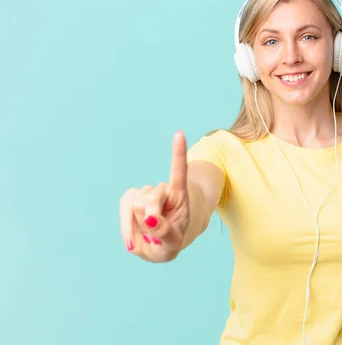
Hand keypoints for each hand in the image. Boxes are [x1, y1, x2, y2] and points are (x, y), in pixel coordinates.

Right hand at [119, 131, 188, 261]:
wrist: (157, 246)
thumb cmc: (169, 242)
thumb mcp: (173, 244)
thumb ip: (165, 232)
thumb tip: (150, 220)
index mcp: (179, 196)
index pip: (179, 171)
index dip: (178, 153)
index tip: (179, 134)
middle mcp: (162, 190)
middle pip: (151, 198)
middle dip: (150, 217)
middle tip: (155, 232)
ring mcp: (144, 193)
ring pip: (136, 203)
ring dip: (140, 224)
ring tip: (149, 234)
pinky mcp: (130, 199)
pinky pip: (124, 206)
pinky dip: (126, 226)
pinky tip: (132, 242)